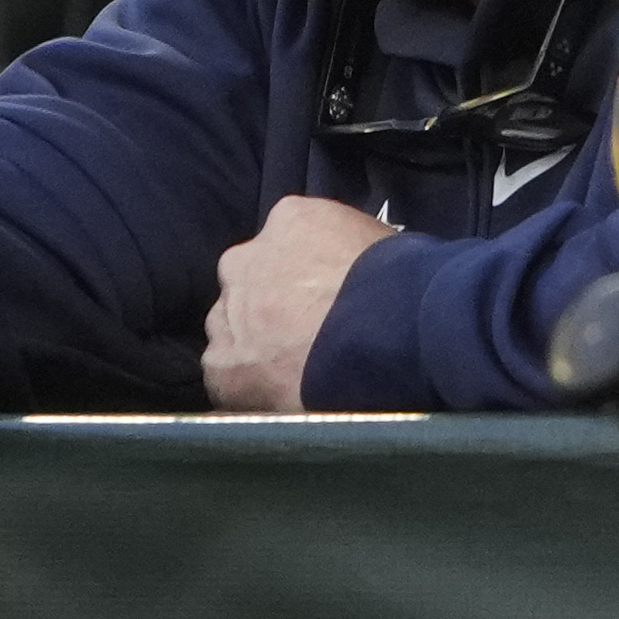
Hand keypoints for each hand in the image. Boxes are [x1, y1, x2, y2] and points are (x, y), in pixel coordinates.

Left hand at [201, 194, 393, 411]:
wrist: (384, 335)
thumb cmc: (397, 286)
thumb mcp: (379, 241)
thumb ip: (349, 250)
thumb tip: (355, 270)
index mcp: (289, 220)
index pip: (286, 245)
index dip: (304, 275)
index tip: (323, 297)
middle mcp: (245, 260)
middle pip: (250, 283)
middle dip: (271, 306)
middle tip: (307, 335)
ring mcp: (227, 312)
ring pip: (233, 328)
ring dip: (257, 346)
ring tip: (296, 373)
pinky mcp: (221, 365)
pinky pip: (228, 376)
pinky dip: (249, 387)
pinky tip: (280, 398)